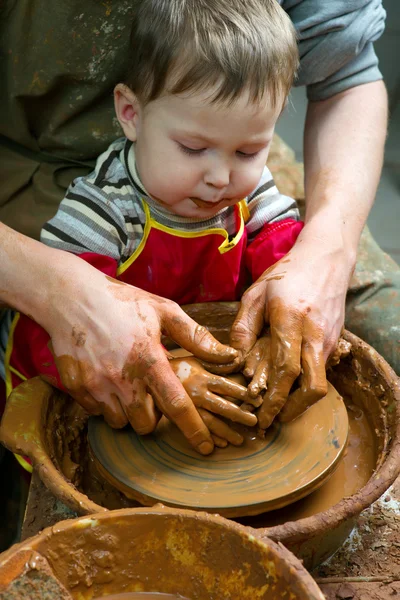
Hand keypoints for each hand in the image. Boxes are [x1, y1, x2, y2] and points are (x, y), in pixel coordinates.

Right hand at [41, 257, 237, 454]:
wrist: (71, 296)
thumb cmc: (122, 301)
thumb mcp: (163, 310)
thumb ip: (196, 337)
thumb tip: (229, 356)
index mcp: (149, 359)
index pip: (176, 406)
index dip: (194, 430)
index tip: (205, 447)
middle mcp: (122, 378)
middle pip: (145, 425)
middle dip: (154, 417)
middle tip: (151, 392)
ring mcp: (96, 384)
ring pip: (120, 421)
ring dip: (128, 411)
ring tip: (128, 384)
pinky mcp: (76, 387)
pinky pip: (96, 411)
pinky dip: (105, 403)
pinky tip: (106, 378)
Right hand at [170, 356, 258, 445]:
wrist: (135, 363)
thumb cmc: (168, 358)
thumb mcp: (189, 349)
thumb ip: (211, 355)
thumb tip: (236, 357)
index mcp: (199, 375)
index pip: (225, 385)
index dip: (241, 393)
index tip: (256, 400)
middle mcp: (192, 391)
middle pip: (220, 406)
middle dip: (238, 415)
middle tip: (254, 422)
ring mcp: (181, 405)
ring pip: (206, 422)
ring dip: (224, 433)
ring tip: (238, 440)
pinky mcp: (169, 414)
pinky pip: (189, 430)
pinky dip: (203, 437)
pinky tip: (215, 444)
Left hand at [230, 237, 351, 428]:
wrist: (325, 260)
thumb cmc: (286, 274)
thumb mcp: (256, 294)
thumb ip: (243, 327)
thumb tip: (234, 360)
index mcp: (291, 319)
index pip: (286, 369)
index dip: (274, 398)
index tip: (261, 417)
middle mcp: (315, 333)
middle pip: (312, 386)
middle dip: (291, 410)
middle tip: (271, 421)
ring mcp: (329, 338)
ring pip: (320, 383)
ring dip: (300, 402)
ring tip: (278, 409)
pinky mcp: (335, 341)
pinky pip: (321, 371)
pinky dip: (305, 385)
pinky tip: (289, 387)